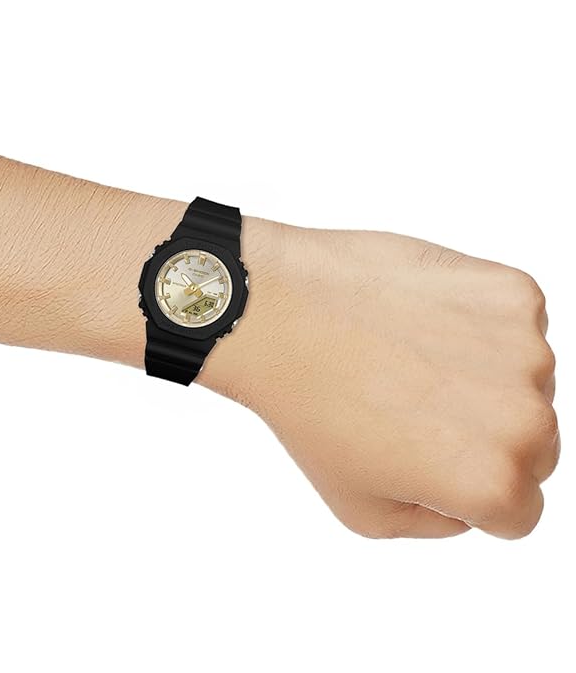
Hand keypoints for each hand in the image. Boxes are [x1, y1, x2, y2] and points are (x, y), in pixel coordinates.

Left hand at [200, 222, 558, 538]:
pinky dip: (480, 326)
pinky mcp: (511, 292)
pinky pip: (515, 325)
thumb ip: (437, 523)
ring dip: (483, 376)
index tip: (428, 457)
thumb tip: (472, 505)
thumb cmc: (310, 408)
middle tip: (414, 407)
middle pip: (534, 445)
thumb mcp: (362, 509)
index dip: (470, 489)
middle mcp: (524, 418)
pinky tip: (421, 323)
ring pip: (526, 381)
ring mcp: (523, 347)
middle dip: (484, 435)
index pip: (520, 509)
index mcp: (491, 482)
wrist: (280, 314)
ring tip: (409, 360)